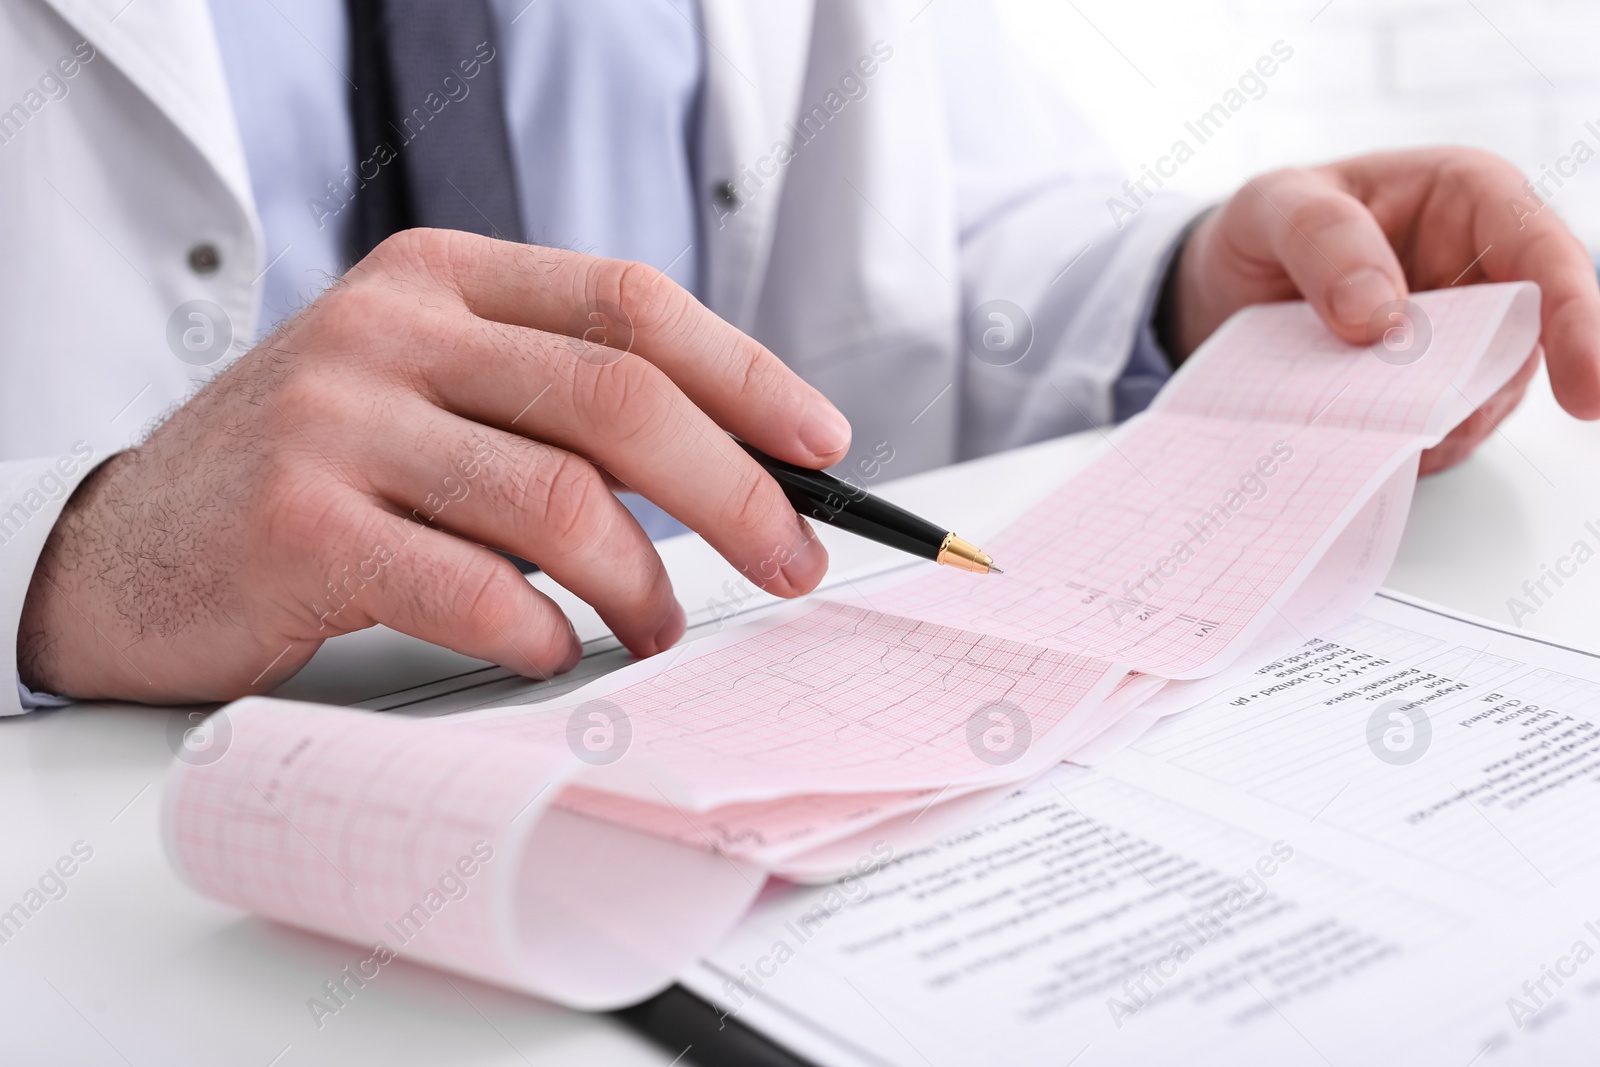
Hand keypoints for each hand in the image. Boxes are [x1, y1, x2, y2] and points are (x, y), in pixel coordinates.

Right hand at [19, 230, 850, 701]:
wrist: (133, 542)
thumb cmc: (317, 473)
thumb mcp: (429, 392)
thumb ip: (552, 404)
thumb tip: (739, 470)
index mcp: (440, 280)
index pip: (631, 303)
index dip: (746, 376)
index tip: (823, 447)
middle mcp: (390, 331)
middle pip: (619, 395)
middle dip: (735, 491)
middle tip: (790, 561)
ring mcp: (337, 423)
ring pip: (560, 499)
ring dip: (642, 583)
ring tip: (656, 628)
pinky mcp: (297, 526)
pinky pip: (473, 589)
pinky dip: (542, 632)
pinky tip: (551, 649)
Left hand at [1163, 147, 1599, 473]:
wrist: (1227, 282)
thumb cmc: (1268, 223)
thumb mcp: (1273, 205)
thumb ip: (1321, 239)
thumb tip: (1379, 315)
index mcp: (1471, 198)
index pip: (1546, 254)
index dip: (1576, 320)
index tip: (1583, 392)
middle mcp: (1483, 270)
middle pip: (1526, 343)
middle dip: (1484, 393)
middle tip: (1427, 426)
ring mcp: (1463, 337)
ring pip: (1487, 398)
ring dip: (1439, 425)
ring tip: (1372, 427)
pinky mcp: (1433, 390)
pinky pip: (1443, 432)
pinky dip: (1411, 447)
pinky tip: (1368, 444)